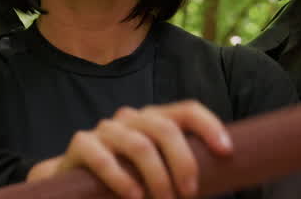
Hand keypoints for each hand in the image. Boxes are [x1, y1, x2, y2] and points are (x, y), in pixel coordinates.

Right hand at [25, 100, 232, 198]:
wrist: (75, 184)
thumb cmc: (126, 180)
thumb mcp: (156, 172)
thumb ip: (178, 171)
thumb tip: (220, 181)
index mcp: (154, 120)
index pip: (187, 110)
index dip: (209, 126)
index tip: (226, 152)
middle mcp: (131, 118)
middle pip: (165, 128)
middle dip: (183, 163)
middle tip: (188, 194)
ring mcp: (105, 129)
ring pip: (139, 145)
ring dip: (157, 178)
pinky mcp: (81, 144)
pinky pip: (104, 158)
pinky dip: (122, 180)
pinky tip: (133, 197)